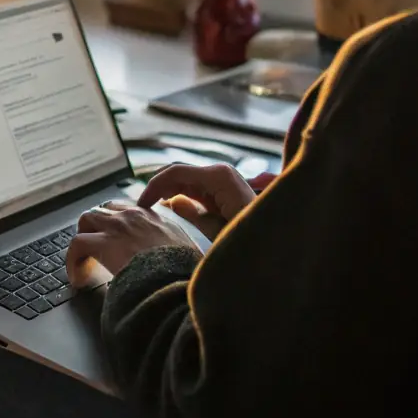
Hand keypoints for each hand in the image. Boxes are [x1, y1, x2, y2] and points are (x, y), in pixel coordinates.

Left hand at [66, 199, 203, 286]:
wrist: (178, 279)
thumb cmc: (186, 272)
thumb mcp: (191, 253)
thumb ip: (180, 248)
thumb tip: (179, 261)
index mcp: (155, 218)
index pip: (129, 209)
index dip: (118, 223)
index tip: (117, 238)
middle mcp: (134, 215)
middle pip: (105, 209)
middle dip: (96, 226)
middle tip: (94, 247)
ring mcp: (117, 226)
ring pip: (87, 219)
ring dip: (83, 238)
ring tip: (82, 259)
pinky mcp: (103, 242)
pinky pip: (77, 244)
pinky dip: (73, 259)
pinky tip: (77, 276)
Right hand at [137, 162, 255, 242]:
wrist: (277, 245)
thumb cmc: (250, 240)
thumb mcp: (216, 231)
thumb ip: (190, 215)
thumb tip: (170, 202)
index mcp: (218, 177)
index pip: (176, 172)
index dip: (154, 186)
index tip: (140, 206)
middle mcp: (220, 172)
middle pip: (180, 173)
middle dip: (159, 188)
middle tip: (142, 210)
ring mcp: (224, 179)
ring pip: (187, 180)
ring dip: (169, 191)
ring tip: (152, 210)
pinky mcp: (225, 189)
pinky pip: (197, 188)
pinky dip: (182, 195)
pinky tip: (171, 207)